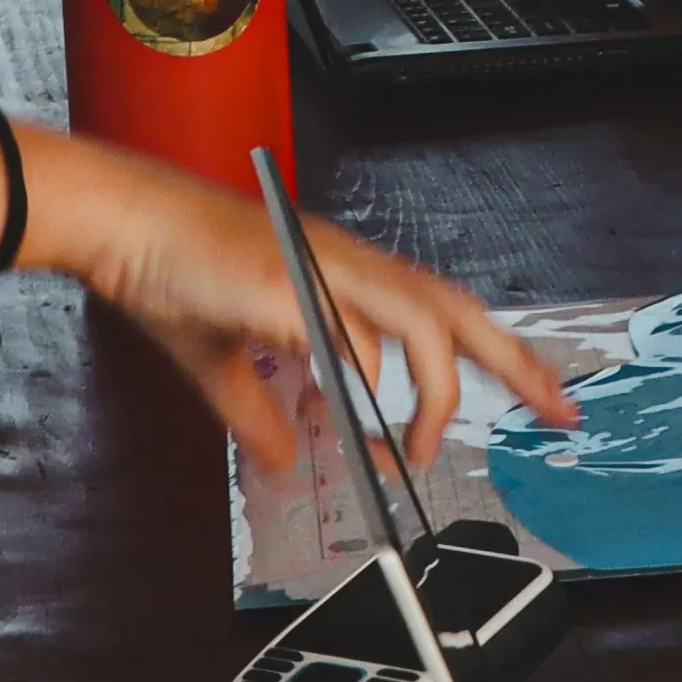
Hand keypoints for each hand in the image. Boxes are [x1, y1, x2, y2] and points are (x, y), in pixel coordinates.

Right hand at [42, 142, 570, 465]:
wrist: (123, 226)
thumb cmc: (172, 273)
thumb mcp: (225, 362)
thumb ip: (260, 411)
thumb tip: (284, 455)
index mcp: (345, 277)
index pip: (445, 314)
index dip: (500, 354)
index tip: (542, 395)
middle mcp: (347, 268)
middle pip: (456, 310)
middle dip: (514, 362)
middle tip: (557, 409)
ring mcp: (320, 271)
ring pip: (418, 317)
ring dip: (430, 387)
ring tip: (417, 442)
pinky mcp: (284, 284)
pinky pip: (343, 328)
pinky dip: (355, 372)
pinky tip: (346, 409)